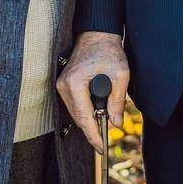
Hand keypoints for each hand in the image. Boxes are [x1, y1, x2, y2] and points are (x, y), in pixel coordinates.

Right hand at [55, 31, 129, 152]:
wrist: (97, 35)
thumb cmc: (109, 51)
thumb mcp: (120, 75)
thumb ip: (117, 101)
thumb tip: (116, 124)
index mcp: (75, 83)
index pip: (83, 118)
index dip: (93, 136)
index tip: (101, 148)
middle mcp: (63, 85)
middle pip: (78, 118)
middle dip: (92, 128)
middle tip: (107, 138)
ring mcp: (61, 84)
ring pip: (75, 113)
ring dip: (89, 119)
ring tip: (104, 123)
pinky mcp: (64, 84)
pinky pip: (74, 105)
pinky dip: (85, 111)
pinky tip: (96, 113)